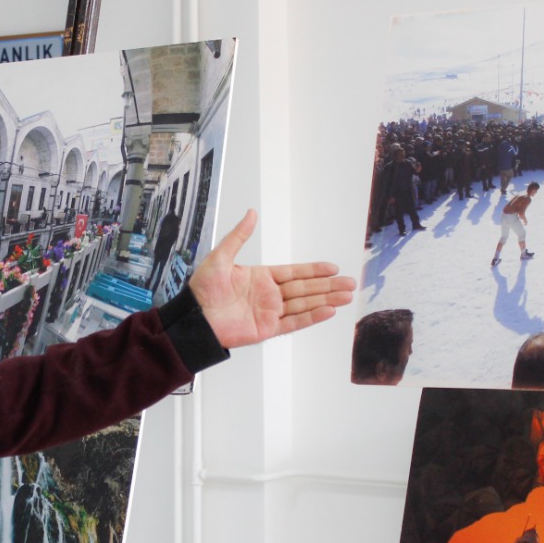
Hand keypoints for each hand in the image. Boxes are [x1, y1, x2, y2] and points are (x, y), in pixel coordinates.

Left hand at [187, 209, 354, 349]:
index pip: (294, 272)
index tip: (332, 268)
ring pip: (304, 305)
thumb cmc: (202, 289)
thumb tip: (251, 213)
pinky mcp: (267, 329)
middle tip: (350, 283)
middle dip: (328, 286)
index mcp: (260, 277)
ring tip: (346, 296)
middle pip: (305, 288)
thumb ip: (239, 236)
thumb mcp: (220, 257)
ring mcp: (269, 312)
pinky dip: (311, 317)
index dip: (313, 270)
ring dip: (325, 300)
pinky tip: (328, 311)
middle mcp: (269, 295)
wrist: (193, 319)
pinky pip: (293, 323)